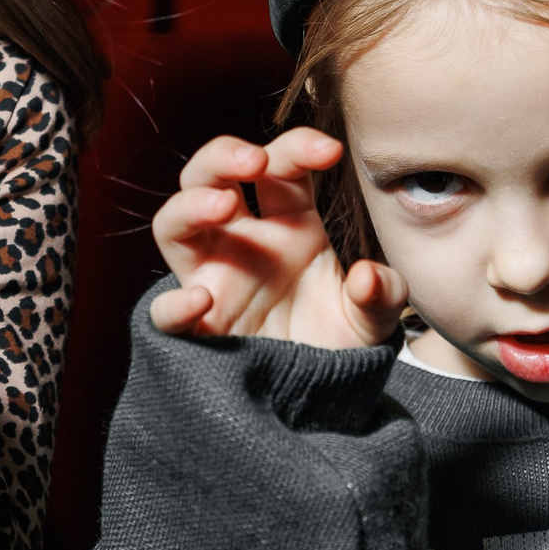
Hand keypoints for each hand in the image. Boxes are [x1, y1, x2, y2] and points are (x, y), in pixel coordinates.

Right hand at [148, 129, 406, 348]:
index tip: (330, 152)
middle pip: (209, 177)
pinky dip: (175, 306)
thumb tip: (369, 277)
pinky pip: (166, 313)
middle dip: (225, 156)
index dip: (298, 149)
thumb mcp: (374, 320)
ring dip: (191, 205)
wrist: (323, 401)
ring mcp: (214, 280)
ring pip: (174, 226)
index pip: (281, 169)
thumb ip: (382, 295)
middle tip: (255, 159)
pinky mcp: (198, 329)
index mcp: (288, 225)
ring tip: (223, 204)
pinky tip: (202, 300)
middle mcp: (242, 242)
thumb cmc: (341, 345)